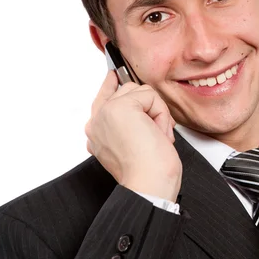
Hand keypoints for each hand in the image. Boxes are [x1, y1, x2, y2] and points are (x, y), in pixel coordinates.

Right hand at [85, 70, 181, 201]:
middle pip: (128, 90)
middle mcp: (97, 121)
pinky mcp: (121, 106)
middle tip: (155, 135)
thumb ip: (129, 123)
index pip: (102, 99)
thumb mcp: (134, 144)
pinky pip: (151, 95)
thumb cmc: (148, 172)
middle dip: (150, 108)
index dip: (110, 85)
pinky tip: (157, 134)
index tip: (114, 74)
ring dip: (157, 113)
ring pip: (141, 91)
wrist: (149, 184)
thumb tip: (141, 105)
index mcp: (96, 131)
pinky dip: (161, 114)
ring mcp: (106, 112)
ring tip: (155, 136)